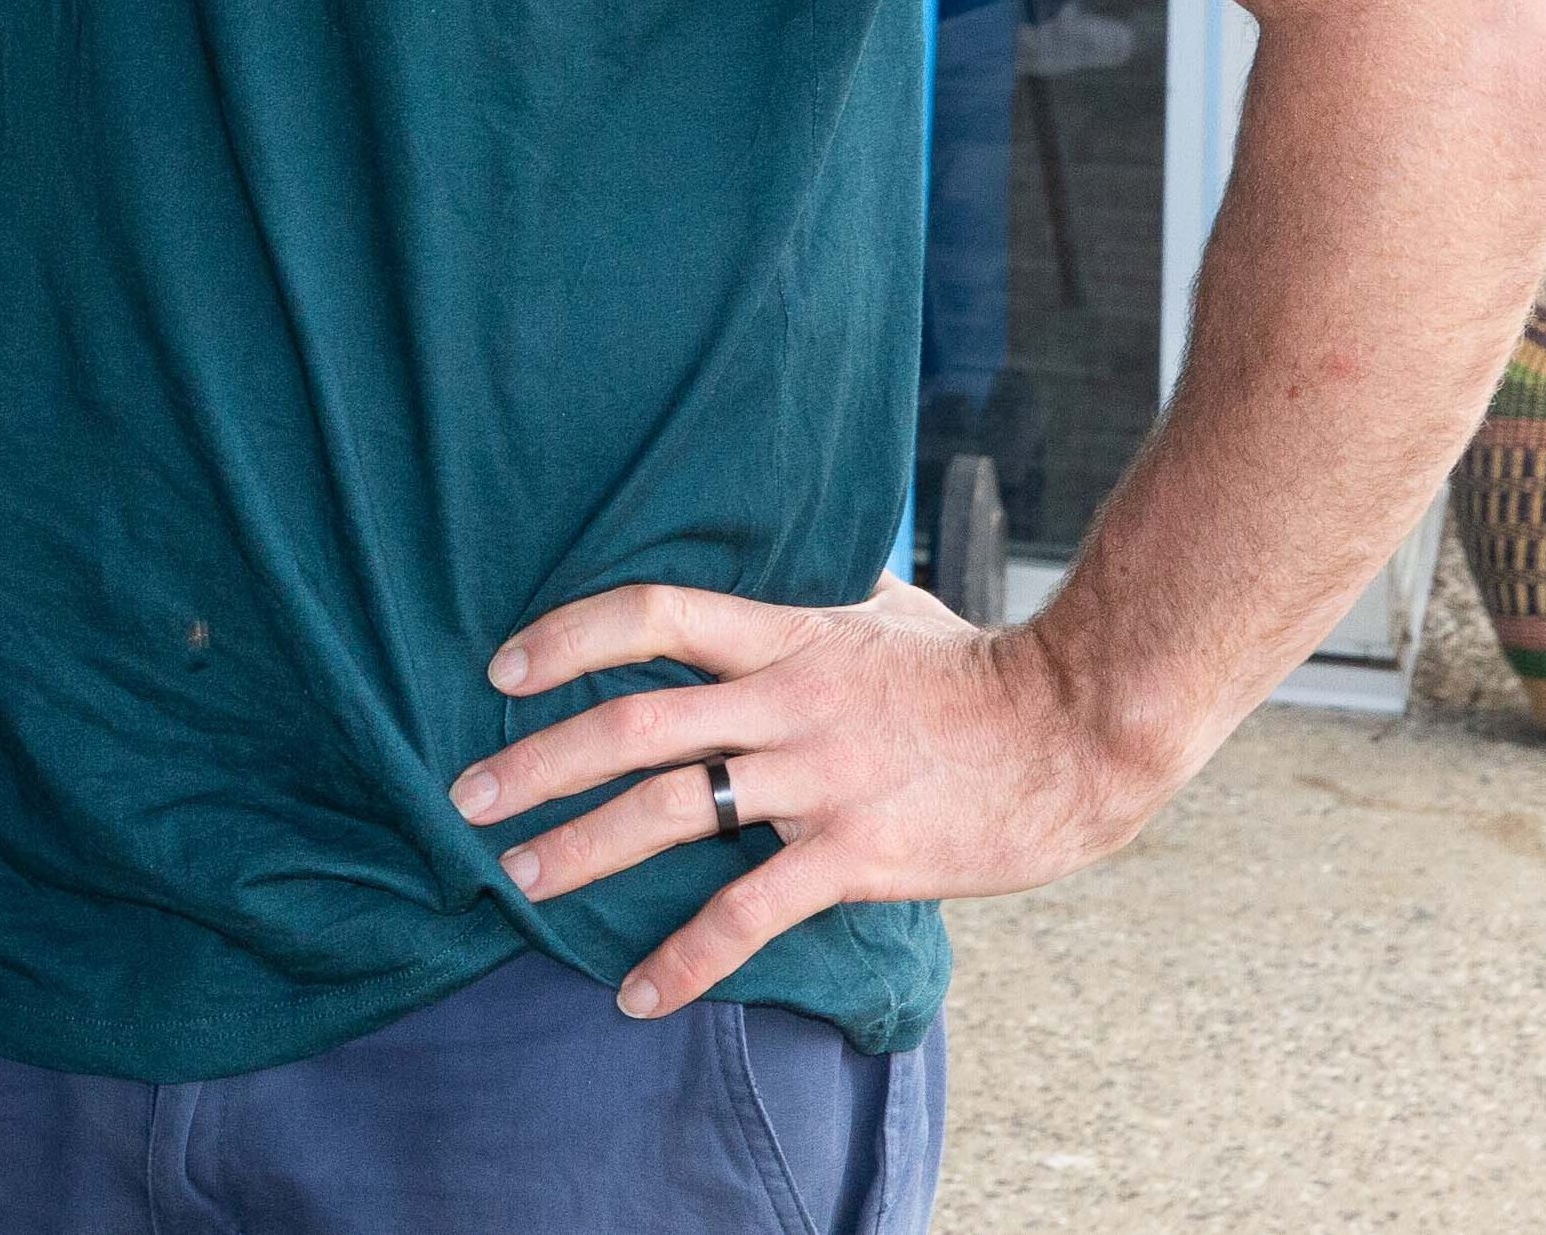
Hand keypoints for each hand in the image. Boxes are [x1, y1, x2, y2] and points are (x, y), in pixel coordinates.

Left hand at [443, 579, 1176, 1017]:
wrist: (1077, 731)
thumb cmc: (979, 667)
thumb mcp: (885, 604)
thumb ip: (817, 591)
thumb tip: (786, 550)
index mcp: (785, 636)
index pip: (652, 614)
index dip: (569, 636)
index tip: (503, 668)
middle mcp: (786, 704)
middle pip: (634, 725)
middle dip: (539, 762)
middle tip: (468, 795)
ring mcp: (818, 781)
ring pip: (672, 815)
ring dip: (583, 850)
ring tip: (519, 878)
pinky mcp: (855, 854)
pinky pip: (750, 913)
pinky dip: (686, 959)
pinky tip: (637, 994)